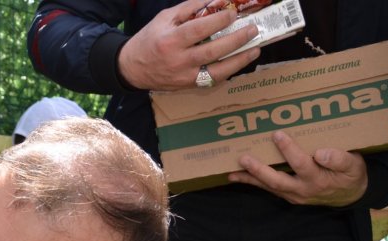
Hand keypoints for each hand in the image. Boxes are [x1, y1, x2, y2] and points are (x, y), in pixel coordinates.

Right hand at [117, 0, 259, 90]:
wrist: (132, 69)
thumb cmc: (149, 39)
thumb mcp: (165, 18)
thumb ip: (190, 8)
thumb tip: (217, 0)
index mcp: (170, 41)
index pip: (199, 29)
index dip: (219, 20)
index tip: (233, 13)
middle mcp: (178, 61)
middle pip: (212, 51)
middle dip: (236, 40)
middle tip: (252, 30)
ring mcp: (183, 76)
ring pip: (217, 71)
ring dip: (239, 61)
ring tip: (255, 50)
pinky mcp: (187, 86)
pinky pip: (212, 80)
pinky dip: (228, 71)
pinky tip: (238, 62)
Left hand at [228, 131, 367, 206]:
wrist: (350, 195)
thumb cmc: (351, 175)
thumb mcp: (354, 166)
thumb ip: (340, 159)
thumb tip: (321, 153)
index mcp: (318, 180)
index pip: (301, 164)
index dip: (289, 150)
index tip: (277, 134)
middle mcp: (302, 190)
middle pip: (276, 181)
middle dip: (258, 170)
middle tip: (243, 158)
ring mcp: (293, 195)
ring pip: (268, 187)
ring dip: (249, 179)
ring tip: (231, 172)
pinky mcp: (288, 195)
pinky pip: (268, 188)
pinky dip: (253, 182)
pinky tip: (238, 176)